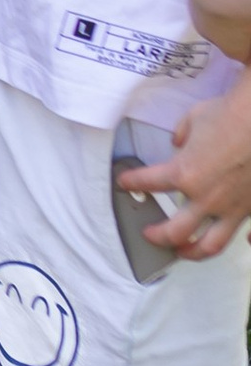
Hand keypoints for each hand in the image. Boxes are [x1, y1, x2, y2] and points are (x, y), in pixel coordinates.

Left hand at [124, 73, 250, 258]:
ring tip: (183, 252)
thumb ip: (181, 135)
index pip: (148, 183)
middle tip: (150, 234)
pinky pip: (248, 234)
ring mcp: (232, 207)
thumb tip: (179, 143)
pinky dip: (246, 240)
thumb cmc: (229, 113)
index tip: (126, 184)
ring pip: (209, 244)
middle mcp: (206, 198)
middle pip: (175, 231)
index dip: (133, 183)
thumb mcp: (193, 117)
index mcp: (184, 173)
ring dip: (193, 252)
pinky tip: (242, 242)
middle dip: (158, 235)